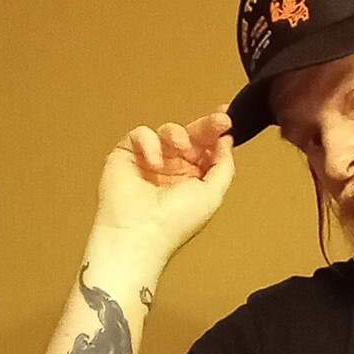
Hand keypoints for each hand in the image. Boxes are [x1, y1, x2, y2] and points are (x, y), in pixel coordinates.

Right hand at [94, 106, 235, 260]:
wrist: (138, 232)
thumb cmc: (173, 223)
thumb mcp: (212, 195)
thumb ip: (224, 167)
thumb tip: (226, 143)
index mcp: (194, 181)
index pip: (208, 151)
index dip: (217, 134)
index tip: (227, 121)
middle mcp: (173, 171)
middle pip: (192, 137)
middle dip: (206, 126)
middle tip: (219, 120)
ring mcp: (150, 162)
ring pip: (168, 132)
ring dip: (177, 134)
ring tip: (180, 147)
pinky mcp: (127, 155)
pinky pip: (141, 134)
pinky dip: (149, 143)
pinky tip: (153, 162)